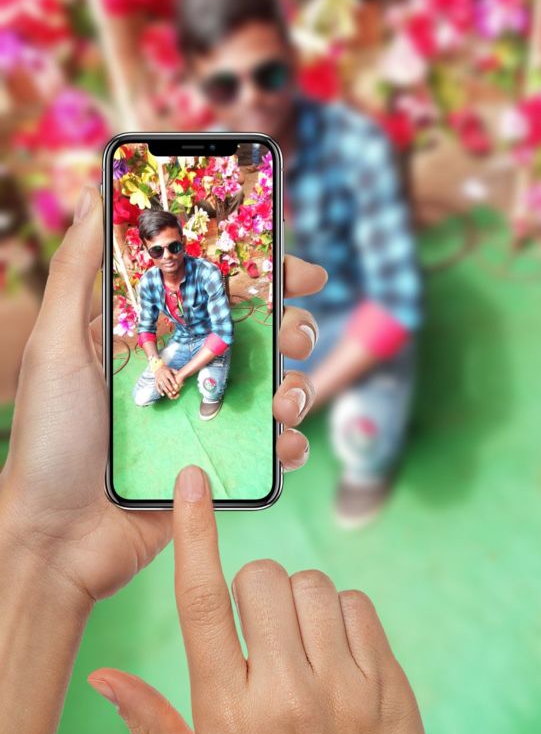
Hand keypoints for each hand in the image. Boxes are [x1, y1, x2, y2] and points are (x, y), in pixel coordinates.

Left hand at [0, 186, 326, 605]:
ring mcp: (211, 417)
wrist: (55, 538)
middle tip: (294, 336)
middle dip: (295, 327)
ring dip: (299, 386)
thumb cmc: (49, 438)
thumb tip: (96, 195)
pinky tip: (282, 449)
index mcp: (158, 333)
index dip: (266, 271)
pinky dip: (291, 446)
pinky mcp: (224, 466)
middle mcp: (192, 369)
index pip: (221, 287)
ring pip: (281, 387)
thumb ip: (77, 270)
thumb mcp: (54, 344)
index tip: (299, 269)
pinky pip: (275, 450)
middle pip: (264, 333)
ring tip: (285, 402)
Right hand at [88, 466, 427, 733]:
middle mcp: (285, 696)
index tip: (192, 483)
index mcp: (228, 714)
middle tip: (261, 631)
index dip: (193, 534)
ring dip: (300, 602)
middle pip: (261, 578)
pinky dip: (342, 617)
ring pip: (312, 585)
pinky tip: (335, 655)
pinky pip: (357, 604)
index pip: (201, 603)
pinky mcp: (387, 684)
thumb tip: (103, 677)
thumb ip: (155, 723)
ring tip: (300, 647)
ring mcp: (343, 689)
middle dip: (256, 589)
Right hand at [155, 364, 180, 398]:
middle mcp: (162, 376)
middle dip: (170, 388)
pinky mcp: (156, 381)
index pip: (171, 378)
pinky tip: (163, 394)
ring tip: (170, 395)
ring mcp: (159, 379)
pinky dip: (160, 391)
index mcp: (167, 373)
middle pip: (167, 383)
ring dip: (166, 391)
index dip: (174, 382)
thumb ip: (176, 372)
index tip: (177, 387)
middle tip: (174, 392)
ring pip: (162, 386)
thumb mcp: (171, 369)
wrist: (158, 367)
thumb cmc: (167, 369)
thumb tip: (180, 374)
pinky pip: (157, 387)